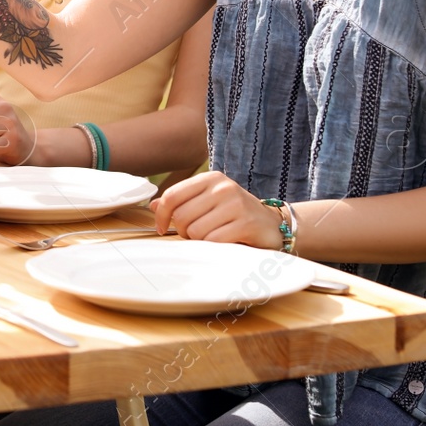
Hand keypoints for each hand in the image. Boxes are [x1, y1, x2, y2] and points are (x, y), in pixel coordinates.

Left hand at [151, 171, 283, 248]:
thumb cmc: (236, 214)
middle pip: (182, 216)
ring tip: (214, 237)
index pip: (172, 195)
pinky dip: (214, 247)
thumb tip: (153, 205)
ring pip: (196, 231)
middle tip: (196, 235)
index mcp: (210, 178)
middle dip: (184, 231)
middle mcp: (223, 187)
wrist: (273, 224)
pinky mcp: (246, 223)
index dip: (162, 215)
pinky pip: (213, 241)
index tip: (161, 228)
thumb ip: (182, 202)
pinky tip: (225, 243)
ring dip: (200, 241)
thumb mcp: (208, 201)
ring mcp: (236, 204)